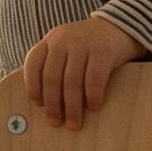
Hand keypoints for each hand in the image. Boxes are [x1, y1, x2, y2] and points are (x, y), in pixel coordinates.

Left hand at [23, 16, 144, 130]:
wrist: (118, 27)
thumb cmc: (88, 47)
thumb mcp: (66, 49)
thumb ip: (54, 67)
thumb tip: (46, 105)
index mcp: (50, 41)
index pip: (33, 64)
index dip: (33, 86)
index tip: (39, 105)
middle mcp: (63, 40)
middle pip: (52, 77)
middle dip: (53, 104)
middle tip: (56, 123)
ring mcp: (83, 43)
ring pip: (72, 80)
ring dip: (72, 106)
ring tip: (75, 123)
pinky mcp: (103, 50)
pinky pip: (94, 78)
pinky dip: (92, 95)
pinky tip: (93, 106)